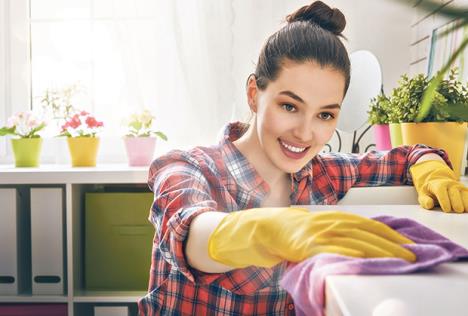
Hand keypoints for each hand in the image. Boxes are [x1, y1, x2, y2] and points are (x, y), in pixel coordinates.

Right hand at [207, 207, 415, 267]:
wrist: (265, 227)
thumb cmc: (293, 229)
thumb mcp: (318, 225)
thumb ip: (337, 230)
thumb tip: (360, 239)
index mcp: (334, 216)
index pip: (367, 224)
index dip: (389, 233)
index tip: (405, 242)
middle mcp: (330, 222)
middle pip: (367, 232)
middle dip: (391, 244)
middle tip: (410, 255)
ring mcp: (319, 233)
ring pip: (355, 241)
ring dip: (378, 251)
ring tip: (397, 261)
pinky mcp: (308, 245)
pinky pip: (332, 250)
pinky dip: (349, 254)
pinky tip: (362, 259)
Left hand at [410, 160, 467, 212]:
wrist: (438, 183)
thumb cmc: (431, 192)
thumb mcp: (424, 195)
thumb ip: (424, 200)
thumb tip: (429, 204)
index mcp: (439, 184)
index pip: (441, 191)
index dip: (445, 201)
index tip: (447, 210)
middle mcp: (450, 184)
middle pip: (455, 193)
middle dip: (456, 203)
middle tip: (457, 211)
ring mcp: (460, 187)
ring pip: (465, 195)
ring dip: (465, 204)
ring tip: (463, 211)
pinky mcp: (466, 190)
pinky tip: (467, 209)